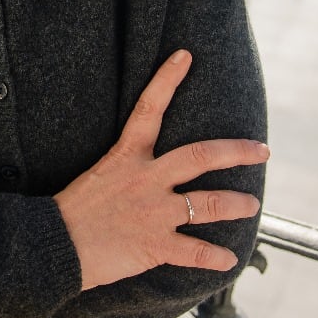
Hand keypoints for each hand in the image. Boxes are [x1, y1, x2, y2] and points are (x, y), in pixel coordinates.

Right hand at [54, 49, 267, 290]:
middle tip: (262, 150)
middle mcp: (146, 179)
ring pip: (208, 204)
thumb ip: (128, 171)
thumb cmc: (73, 212)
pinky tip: (228, 261)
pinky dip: (214, 257)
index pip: (149, 108)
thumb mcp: (99, 176)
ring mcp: (153, 211)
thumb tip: (149, 172)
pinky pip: (194, 251)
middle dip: (237, 152)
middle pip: (200, 156)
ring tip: (252, 206)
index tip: (185, 56)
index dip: (166, 80)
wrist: (54, 246)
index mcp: (127, 156)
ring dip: (235, 204)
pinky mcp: (154, 244)